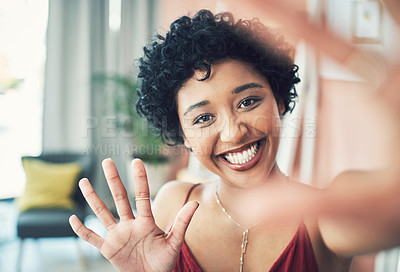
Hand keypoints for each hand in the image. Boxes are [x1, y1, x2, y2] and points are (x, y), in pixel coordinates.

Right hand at [69, 158, 198, 271]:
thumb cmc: (164, 262)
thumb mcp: (175, 242)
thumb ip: (182, 223)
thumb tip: (195, 203)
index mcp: (146, 222)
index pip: (142, 196)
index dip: (140, 179)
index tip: (136, 161)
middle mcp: (130, 224)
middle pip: (119, 198)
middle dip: (113, 180)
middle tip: (107, 161)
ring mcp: (117, 236)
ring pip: (102, 213)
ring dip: (93, 198)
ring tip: (84, 181)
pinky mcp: (108, 249)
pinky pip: (92, 238)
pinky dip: (82, 230)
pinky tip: (73, 219)